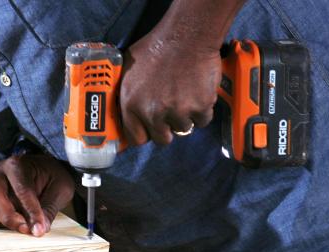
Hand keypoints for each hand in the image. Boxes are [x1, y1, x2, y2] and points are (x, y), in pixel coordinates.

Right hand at [0, 152, 74, 236]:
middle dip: (9, 218)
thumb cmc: (51, 178)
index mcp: (18, 164)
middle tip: (26, 230)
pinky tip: (4, 225)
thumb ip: (49, 209)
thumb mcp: (60, 190)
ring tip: (15, 227)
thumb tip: (38, 230)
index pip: (22, 189)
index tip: (39, 230)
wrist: (43, 170)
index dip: (31, 212)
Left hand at [120, 16, 222, 144]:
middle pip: (162, 139)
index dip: (146, 133)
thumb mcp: (128, 70)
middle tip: (171, 111)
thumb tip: (126, 113)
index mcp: (131, 104)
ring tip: (184, 93)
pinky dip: (202, 109)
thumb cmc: (156, 47)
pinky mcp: (199, 107)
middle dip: (167, 128)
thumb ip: (127, 95)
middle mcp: (152, 112)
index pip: (136, 138)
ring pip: (183, 129)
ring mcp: (177, 112)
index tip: (151, 130)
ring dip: (185, 116)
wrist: (186, 36)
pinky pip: (202, 120)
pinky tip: (197, 92)